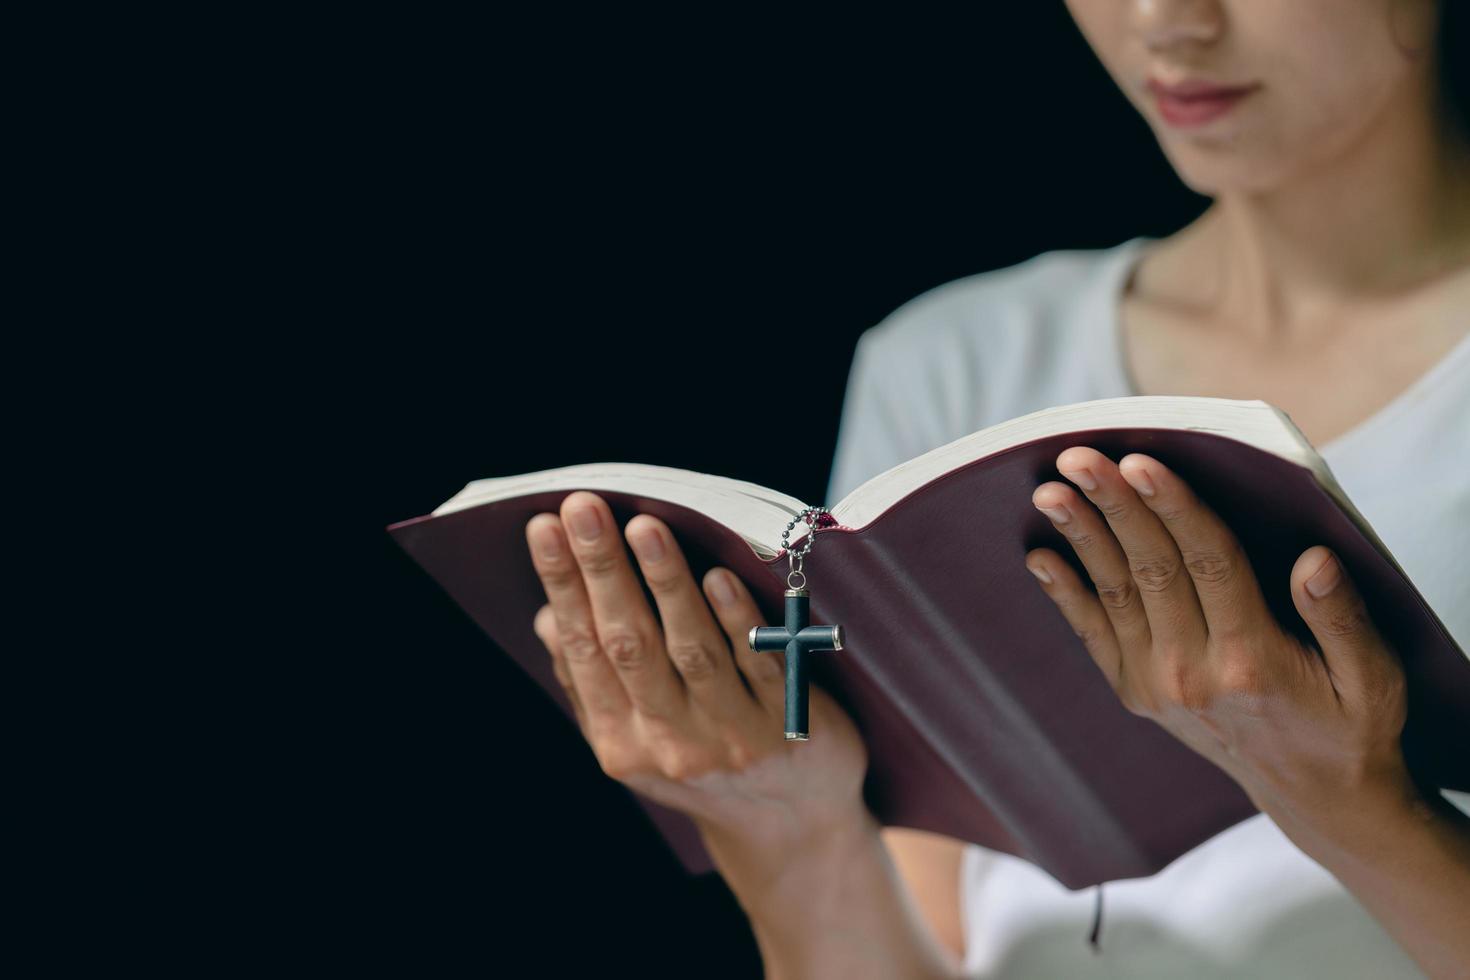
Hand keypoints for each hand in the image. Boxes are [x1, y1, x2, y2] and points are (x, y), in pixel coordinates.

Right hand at [525, 490, 868, 853]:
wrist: (793, 826)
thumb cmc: (706, 760)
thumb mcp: (638, 737)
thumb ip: (596, 683)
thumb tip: (551, 619)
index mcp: (621, 742)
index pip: (584, 650)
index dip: (564, 587)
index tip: (545, 528)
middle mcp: (671, 744)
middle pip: (630, 645)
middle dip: (602, 571)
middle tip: (585, 507)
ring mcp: (731, 737)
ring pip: (692, 651)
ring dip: (666, 585)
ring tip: (645, 527)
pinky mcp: (788, 727)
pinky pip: (762, 668)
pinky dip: (739, 622)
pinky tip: (719, 578)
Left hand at [1024, 446, 1421, 844]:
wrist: (1314, 796)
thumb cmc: (1350, 723)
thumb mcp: (1372, 678)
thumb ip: (1341, 617)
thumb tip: (1314, 558)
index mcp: (1254, 659)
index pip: (1208, 563)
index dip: (1172, 507)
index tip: (1140, 462)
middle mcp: (1194, 673)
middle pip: (1150, 569)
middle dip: (1112, 506)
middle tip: (1078, 455)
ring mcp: (1157, 686)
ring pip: (1114, 594)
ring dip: (1080, 537)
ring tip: (1049, 491)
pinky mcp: (1135, 693)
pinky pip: (1093, 634)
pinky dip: (1064, 593)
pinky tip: (1039, 556)